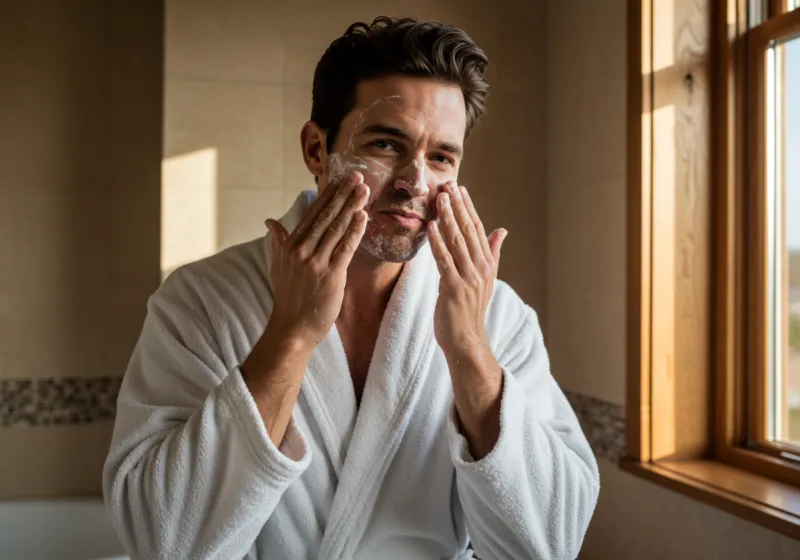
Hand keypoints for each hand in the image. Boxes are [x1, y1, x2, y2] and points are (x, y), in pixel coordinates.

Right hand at [265, 171, 369, 350]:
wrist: (292, 328)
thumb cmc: (288, 298)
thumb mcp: (278, 266)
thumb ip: (279, 241)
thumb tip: (270, 222)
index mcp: (290, 245)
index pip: (312, 213)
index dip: (328, 195)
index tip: (339, 179)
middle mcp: (301, 250)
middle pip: (326, 216)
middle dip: (343, 194)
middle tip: (357, 175)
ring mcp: (316, 262)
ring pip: (337, 228)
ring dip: (352, 206)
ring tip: (364, 189)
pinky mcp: (331, 275)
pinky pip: (346, 248)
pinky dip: (355, 230)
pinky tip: (364, 216)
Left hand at [428, 181, 507, 357]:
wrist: (466, 340)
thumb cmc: (470, 310)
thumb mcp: (485, 279)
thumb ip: (492, 253)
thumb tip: (502, 230)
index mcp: (487, 264)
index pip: (478, 229)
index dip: (468, 207)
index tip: (460, 188)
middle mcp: (481, 268)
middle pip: (468, 230)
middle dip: (457, 206)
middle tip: (448, 185)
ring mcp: (469, 278)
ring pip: (457, 241)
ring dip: (447, 218)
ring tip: (439, 198)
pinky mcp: (454, 288)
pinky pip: (444, 261)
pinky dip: (437, 243)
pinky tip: (430, 227)